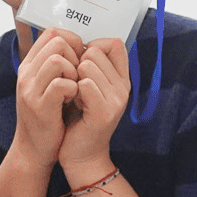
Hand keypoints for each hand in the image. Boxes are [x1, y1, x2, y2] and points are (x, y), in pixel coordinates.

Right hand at [4, 25, 79, 174]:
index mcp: (29, 66)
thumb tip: (80, 46)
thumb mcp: (46, 86)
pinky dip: (73, 89)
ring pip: (57, 60)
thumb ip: (56, 67)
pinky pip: (61, 84)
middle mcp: (26, 74)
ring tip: (75, 87)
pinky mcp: (39, 106)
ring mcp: (30, 90)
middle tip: (78, 74)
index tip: (79, 57)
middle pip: (56, 42)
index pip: (51, 32)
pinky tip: (73, 99)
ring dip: (74, 71)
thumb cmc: (47, 117)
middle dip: (75, 55)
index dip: (72, 40)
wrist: (34, 149)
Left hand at [59, 37, 129, 177]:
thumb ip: (88, 66)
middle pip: (97, 50)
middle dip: (78, 63)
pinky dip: (73, 90)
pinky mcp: (105, 112)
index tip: (80, 63)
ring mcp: (117, 99)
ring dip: (73, 77)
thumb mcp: (87, 88)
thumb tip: (76, 42)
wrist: (80, 154)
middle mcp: (123, 87)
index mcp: (121, 78)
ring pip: (88, 65)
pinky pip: (85, 84)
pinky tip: (72, 104)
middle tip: (74, 85)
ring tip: (73, 95)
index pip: (114, 43)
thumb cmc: (78, 118)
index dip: (92, 45)